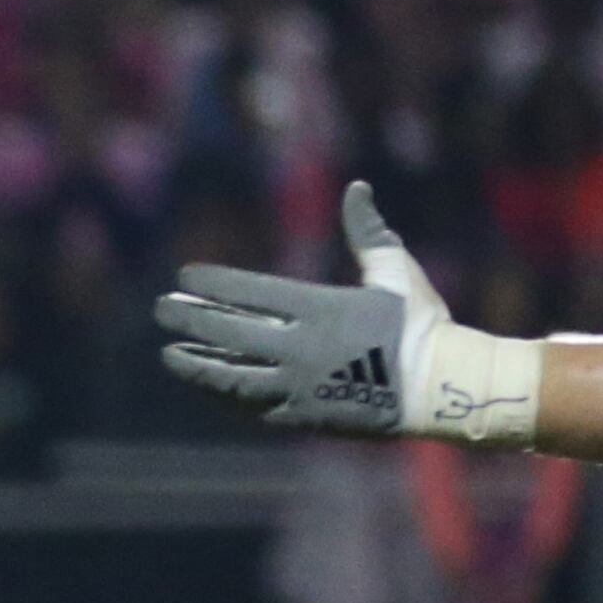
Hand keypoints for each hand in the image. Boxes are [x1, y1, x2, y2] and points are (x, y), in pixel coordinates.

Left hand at [157, 181, 470, 437]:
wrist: (440, 386)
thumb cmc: (420, 320)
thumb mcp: (394, 267)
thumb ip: (367, 230)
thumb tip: (357, 187)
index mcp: (322, 308)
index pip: (252, 293)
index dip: (215, 284)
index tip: (185, 277)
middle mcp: (303, 347)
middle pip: (231, 333)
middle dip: (191, 319)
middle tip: (162, 309)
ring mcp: (299, 385)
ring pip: (233, 376)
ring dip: (198, 364)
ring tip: (169, 353)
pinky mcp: (302, 415)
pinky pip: (252, 405)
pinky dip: (225, 393)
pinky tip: (204, 383)